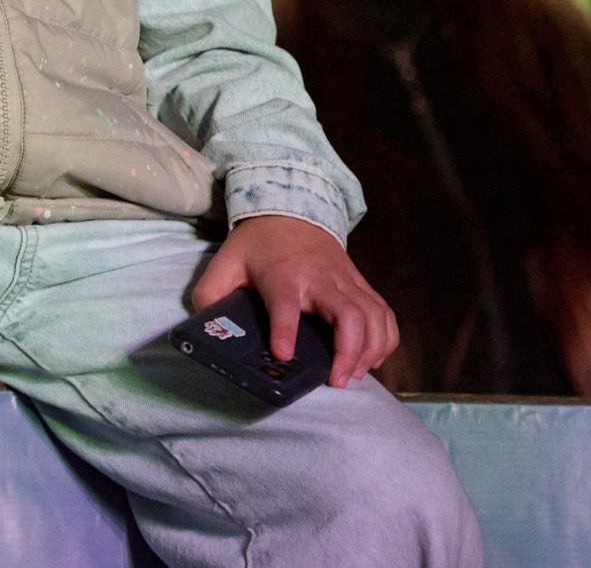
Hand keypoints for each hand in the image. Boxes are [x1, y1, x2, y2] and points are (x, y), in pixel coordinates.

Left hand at [192, 214, 398, 387]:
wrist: (292, 208)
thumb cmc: (259, 244)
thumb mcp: (227, 262)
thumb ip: (212, 293)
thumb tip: (205, 326)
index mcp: (282, 275)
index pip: (285, 302)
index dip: (284, 329)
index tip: (283, 355)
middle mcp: (319, 278)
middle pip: (347, 314)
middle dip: (348, 351)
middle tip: (336, 380)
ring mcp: (345, 280)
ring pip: (372, 315)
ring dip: (369, 349)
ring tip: (353, 375)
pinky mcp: (360, 283)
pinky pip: (383, 312)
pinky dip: (385, 338)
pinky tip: (373, 359)